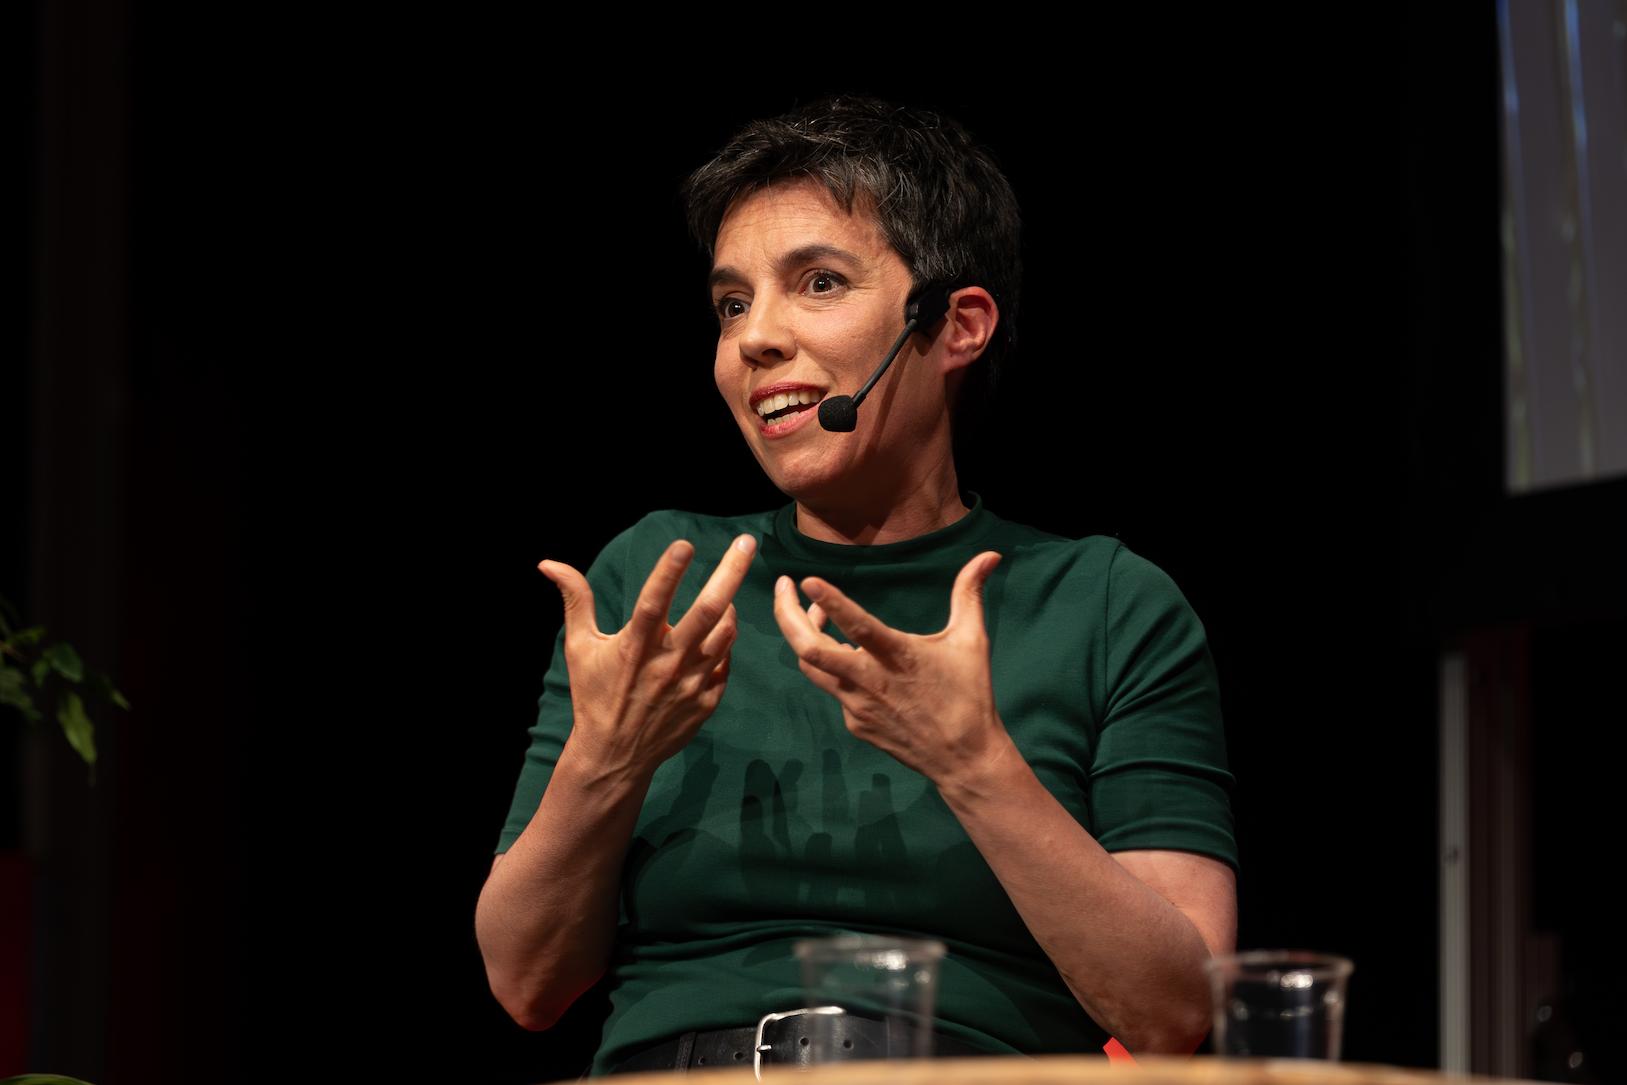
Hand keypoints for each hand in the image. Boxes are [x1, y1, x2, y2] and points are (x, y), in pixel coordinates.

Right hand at [538, 534, 756, 781]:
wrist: (614, 755)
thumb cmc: (595, 694)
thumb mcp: (580, 647)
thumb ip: (575, 600)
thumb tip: (549, 564)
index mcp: (635, 646)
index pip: (653, 601)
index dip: (668, 571)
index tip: (685, 543)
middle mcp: (667, 663)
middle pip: (707, 610)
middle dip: (730, 572)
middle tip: (746, 542)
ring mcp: (692, 683)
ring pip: (726, 635)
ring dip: (730, 608)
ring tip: (727, 593)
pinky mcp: (706, 701)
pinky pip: (726, 663)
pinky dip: (726, 643)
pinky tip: (720, 633)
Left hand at [772, 550, 1013, 790]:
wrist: (962, 759)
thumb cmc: (969, 694)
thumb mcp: (972, 640)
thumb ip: (970, 593)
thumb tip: (991, 555)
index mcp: (898, 657)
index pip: (858, 626)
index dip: (831, 603)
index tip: (807, 580)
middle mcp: (870, 681)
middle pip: (810, 650)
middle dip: (787, 616)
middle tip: (781, 586)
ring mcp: (857, 706)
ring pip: (812, 668)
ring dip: (804, 636)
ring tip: (808, 613)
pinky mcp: (854, 723)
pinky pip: (832, 689)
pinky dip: (830, 665)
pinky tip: (843, 654)